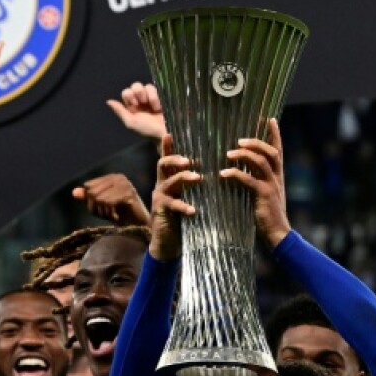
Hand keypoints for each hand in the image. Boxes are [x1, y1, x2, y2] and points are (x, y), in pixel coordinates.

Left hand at [71, 174, 150, 225]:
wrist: (139, 227)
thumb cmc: (121, 215)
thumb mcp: (101, 206)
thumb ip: (88, 197)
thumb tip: (74, 192)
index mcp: (112, 177)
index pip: (88, 186)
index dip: (91, 202)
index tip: (103, 209)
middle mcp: (119, 177)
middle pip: (92, 192)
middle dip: (97, 208)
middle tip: (108, 214)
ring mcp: (125, 185)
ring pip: (99, 198)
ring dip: (104, 212)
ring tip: (114, 216)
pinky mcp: (129, 194)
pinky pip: (108, 202)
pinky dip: (109, 213)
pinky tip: (117, 217)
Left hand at [107, 81, 166, 140]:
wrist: (165, 133)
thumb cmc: (148, 130)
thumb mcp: (131, 122)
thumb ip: (120, 111)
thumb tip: (108, 101)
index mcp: (132, 107)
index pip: (126, 92)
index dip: (130, 96)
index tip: (135, 106)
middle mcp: (141, 101)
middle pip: (136, 86)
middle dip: (139, 92)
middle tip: (143, 103)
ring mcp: (152, 99)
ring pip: (146, 86)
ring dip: (148, 95)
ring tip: (153, 107)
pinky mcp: (161, 98)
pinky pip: (156, 89)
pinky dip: (156, 97)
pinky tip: (158, 107)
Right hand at [147, 134, 199, 261]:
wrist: (169, 243)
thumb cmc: (184, 219)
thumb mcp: (191, 198)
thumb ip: (197, 186)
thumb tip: (215, 172)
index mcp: (170, 179)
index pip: (169, 158)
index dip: (168, 146)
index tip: (170, 132)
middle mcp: (162, 185)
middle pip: (163, 164)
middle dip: (176, 159)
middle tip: (190, 160)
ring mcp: (160, 198)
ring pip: (169, 182)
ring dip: (183, 178)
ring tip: (198, 178)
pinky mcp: (161, 211)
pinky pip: (172, 205)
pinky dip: (184, 206)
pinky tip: (194, 210)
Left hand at [220, 118, 290, 246]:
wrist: (278, 234)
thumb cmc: (267, 215)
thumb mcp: (265, 194)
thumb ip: (258, 180)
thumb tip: (243, 168)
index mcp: (278, 175)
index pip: (278, 150)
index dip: (275, 134)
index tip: (270, 119)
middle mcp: (277, 177)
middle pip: (270, 152)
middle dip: (256, 142)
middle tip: (239, 139)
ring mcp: (272, 186)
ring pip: (261, 162)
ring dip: (245, 155)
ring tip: (229, 154)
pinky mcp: (264, 195)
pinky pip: (249, 180)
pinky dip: (236, 174)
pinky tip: (224, 173)